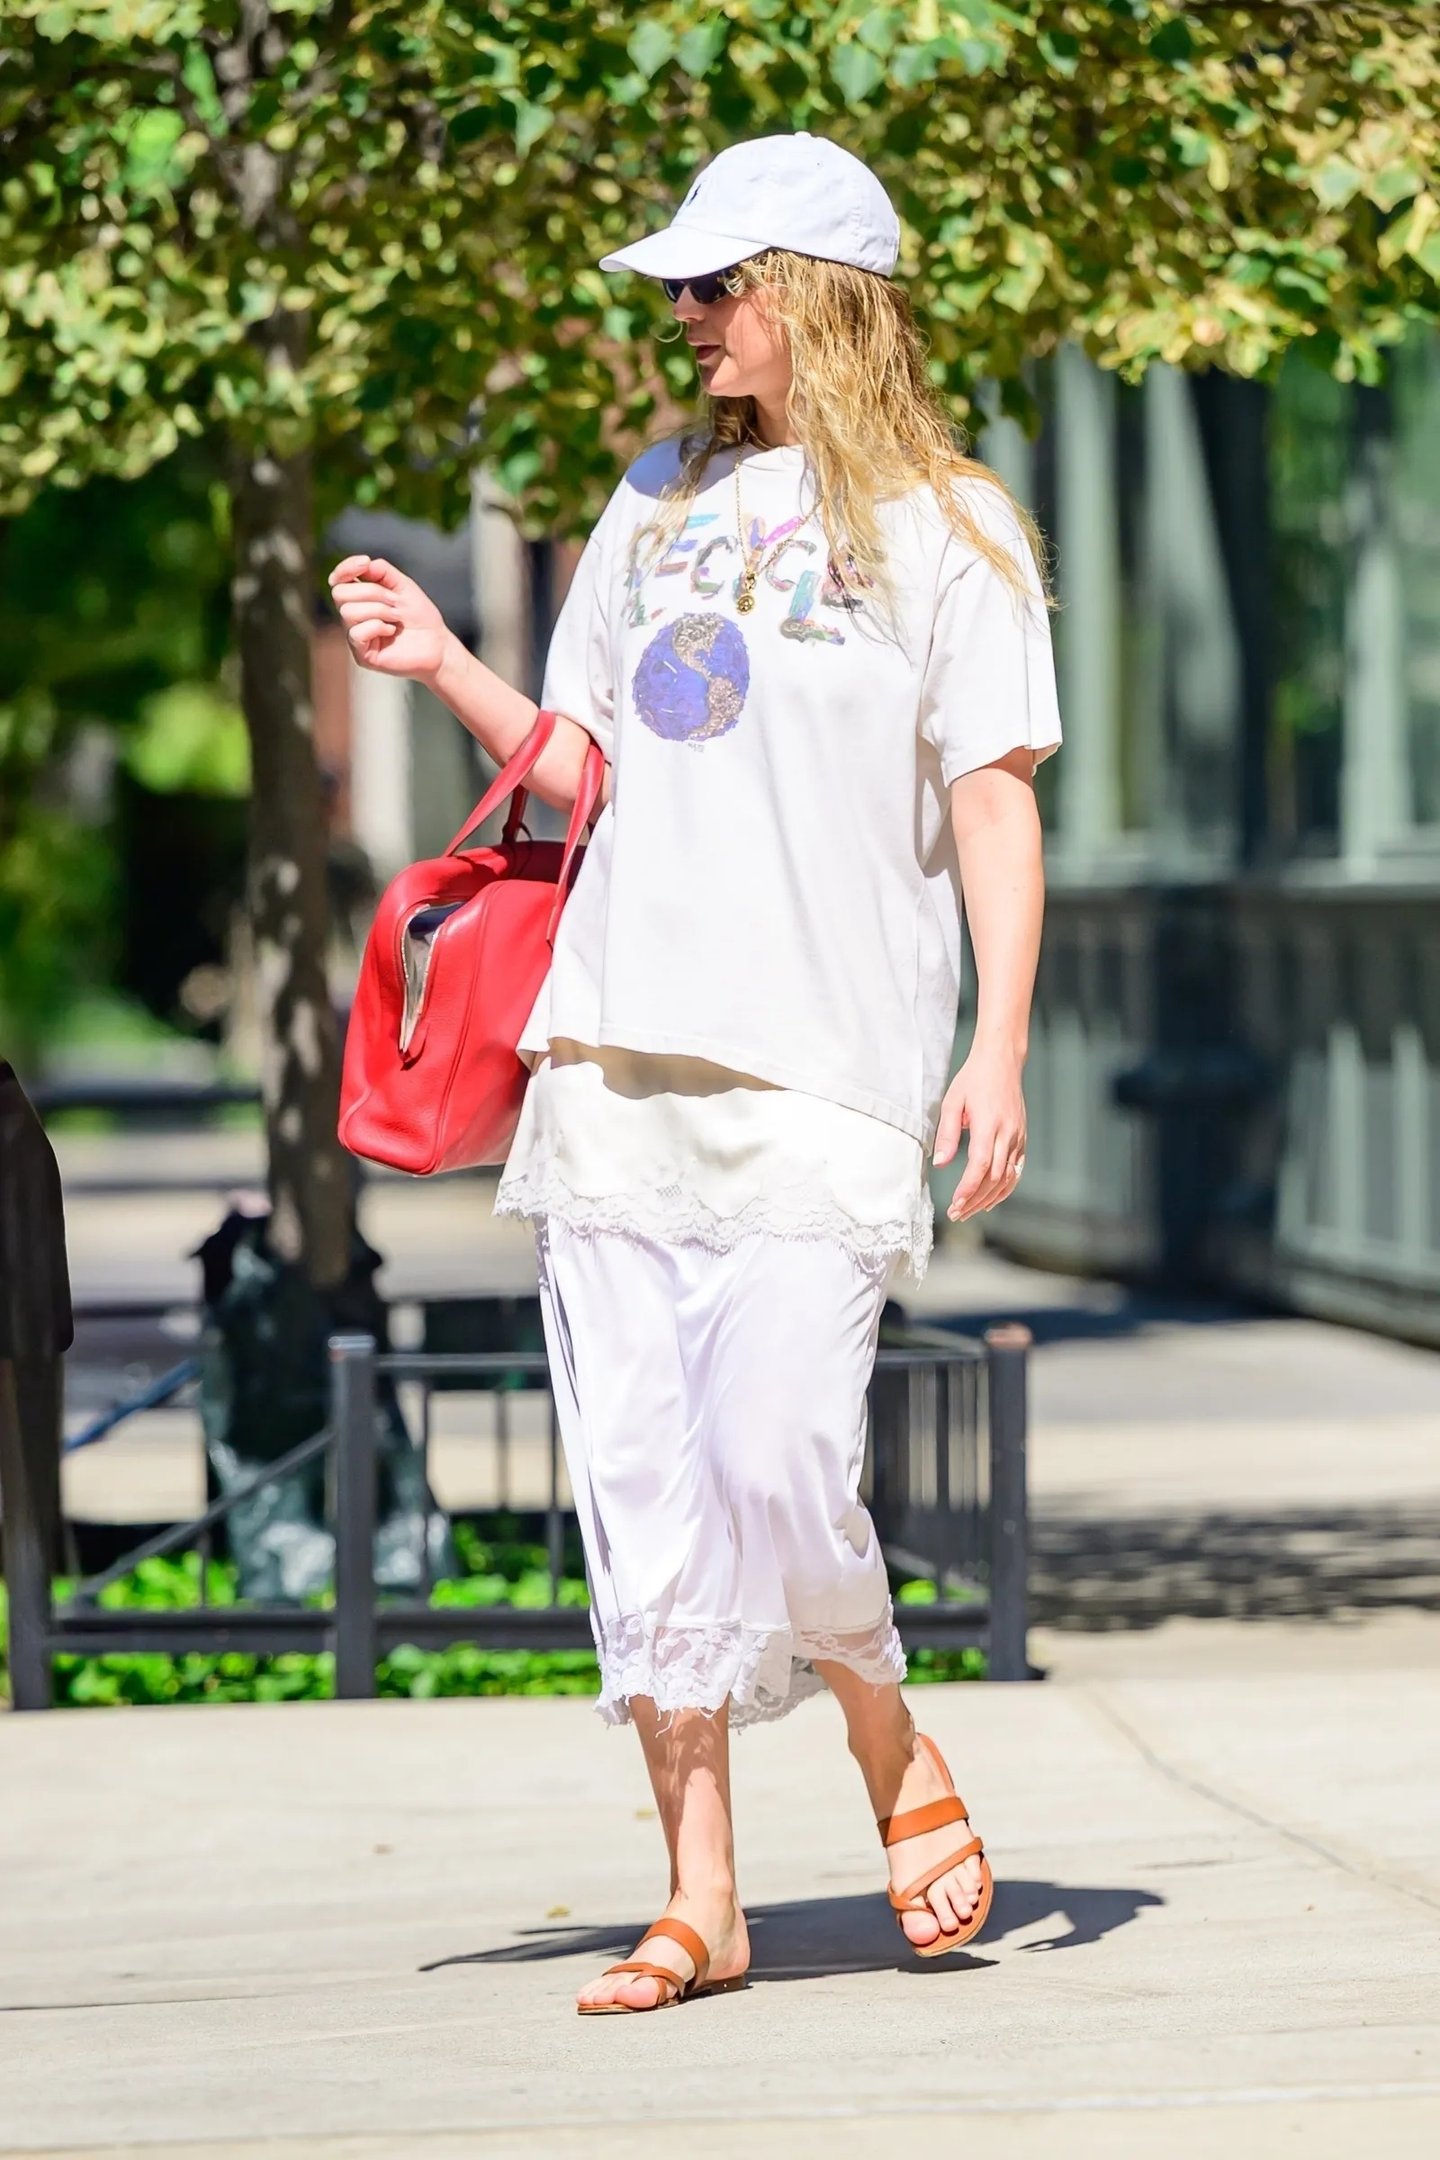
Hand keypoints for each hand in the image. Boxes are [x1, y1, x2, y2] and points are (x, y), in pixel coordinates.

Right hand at [327, 555, 448, 680]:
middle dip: (372, 592)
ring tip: (397, 618)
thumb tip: (364, 563)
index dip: (345, 568)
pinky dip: (378, 627)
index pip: (337, 580)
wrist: (438, 644)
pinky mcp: (362, 655)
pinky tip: (392, 632)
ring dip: (379, 610)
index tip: (365, 562)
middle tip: (395, 602)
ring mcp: (355, 636)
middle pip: (340, 593)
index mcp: (359, 599)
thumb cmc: (420, 616)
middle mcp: (353, 617)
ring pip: (348, 612)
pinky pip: (356, 633)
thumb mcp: (402, 585)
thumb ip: (382, 571)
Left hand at [932, 1044, 1026, 1222]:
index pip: (981, 1165)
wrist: (1002, 1061)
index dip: (968, 1189)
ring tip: (970, 1211)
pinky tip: (991, 1199)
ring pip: (1008, 1177)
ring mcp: (1018, 1137)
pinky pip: (1017, 1170)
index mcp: (989, 1124)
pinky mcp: (1022, 1138)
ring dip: (990, 1198)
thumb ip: (947, 1134)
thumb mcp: (952, 1102)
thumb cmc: (974, 1079)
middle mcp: (1008, 1133)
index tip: (955, 1204)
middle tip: (956, 1213)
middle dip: (975, 1200)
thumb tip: (940, 1163)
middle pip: (994, 1177)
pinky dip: (1005, 1187)